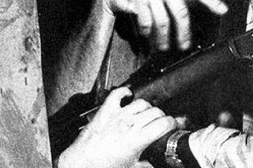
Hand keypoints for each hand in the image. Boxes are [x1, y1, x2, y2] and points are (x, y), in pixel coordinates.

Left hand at [57, 87, 176, 167]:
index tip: (172, 126)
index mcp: (138, 139)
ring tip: (146, 114)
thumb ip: (147, 164)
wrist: (80, 164)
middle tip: (160, 123)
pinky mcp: (106, 111)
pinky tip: (128, 96)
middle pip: (156, 112)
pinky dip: (125, 92)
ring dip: (147, 108)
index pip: (165, 123)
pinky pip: (118, 94)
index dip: (172, 124)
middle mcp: (129, 124)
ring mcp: (118, 115)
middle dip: (162, 117)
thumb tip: (156, 162)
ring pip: (142, 103)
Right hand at [102, 0, 227, 50]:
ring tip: (164, 46)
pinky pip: (147, 22)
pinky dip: (148, 32)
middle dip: (184, 32)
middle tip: (185, 45)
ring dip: (164, 37)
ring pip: (163, 20)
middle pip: (181, 10)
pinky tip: (147, 35)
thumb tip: (200, 10)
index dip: (211, 0)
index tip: (223, 10)